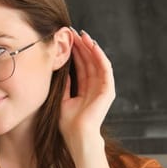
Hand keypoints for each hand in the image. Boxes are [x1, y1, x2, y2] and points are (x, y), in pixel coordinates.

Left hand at [60, 29, 115, 155]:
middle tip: (72, 32)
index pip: (80, 65)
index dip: (74, 52)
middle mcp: (95, 87)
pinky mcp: (108, 90)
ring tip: (82, 35)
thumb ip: (63, 83)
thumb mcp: (61, 98)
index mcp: (85, 89)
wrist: (78, 136)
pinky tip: (92, 46)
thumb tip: (58, 67)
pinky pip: (105, 69)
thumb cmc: (68, 123)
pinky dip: (99, 56)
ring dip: (90, 47)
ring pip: (97, 62)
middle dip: (81, 46)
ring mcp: (103, 88)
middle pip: (89, 61)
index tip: (65, 39)